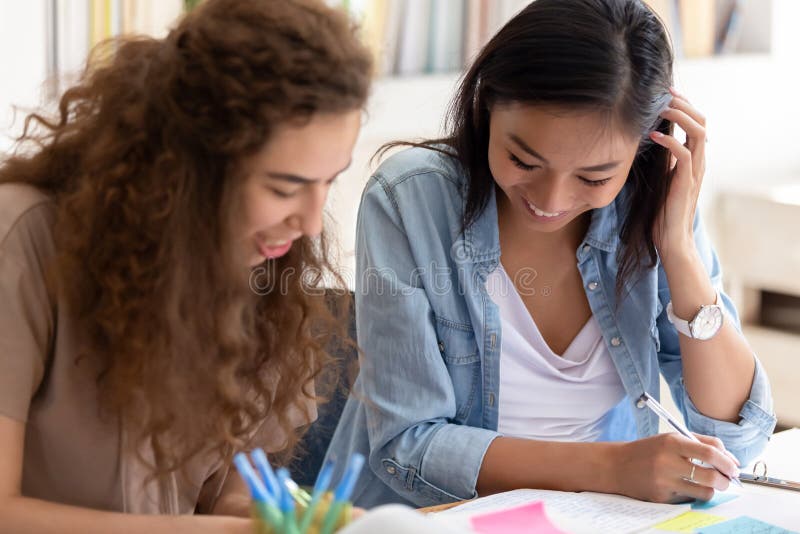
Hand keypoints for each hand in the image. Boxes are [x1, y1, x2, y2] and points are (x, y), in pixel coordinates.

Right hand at [612, 433, 739, 502]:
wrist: (617, 465)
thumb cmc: (648, 451)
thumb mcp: (670, 438)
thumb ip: (701, 443)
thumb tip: (730, 459)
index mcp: (671, 442)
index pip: (710, 453)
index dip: (727, 462)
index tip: (734, 467)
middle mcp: (667, 462)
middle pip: (711, 476)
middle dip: (726, 480)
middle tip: (727, 479)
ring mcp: (664, 482)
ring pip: (704, 492)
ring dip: (713, 489)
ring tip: (709, 484)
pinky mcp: (661, 497)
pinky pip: (689, 499)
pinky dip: (693, 494)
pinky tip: (686, 487)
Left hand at [649, 88, 706, 261]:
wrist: (671, 239)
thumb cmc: (662, 212)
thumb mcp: (661, 179)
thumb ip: (661, 162)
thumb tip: (647, 143)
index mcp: (693, 160)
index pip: (696, 124)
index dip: (684, 106)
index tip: (666, 93)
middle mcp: (698, 162)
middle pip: (701, 122)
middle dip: (684, 104)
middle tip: (665, 93)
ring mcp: (694, 172)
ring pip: (698, 133)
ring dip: (680, 116)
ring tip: (662, 108)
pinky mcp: (686, 182)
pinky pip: (684, 155)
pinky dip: (670, 141)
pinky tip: (654, 135)